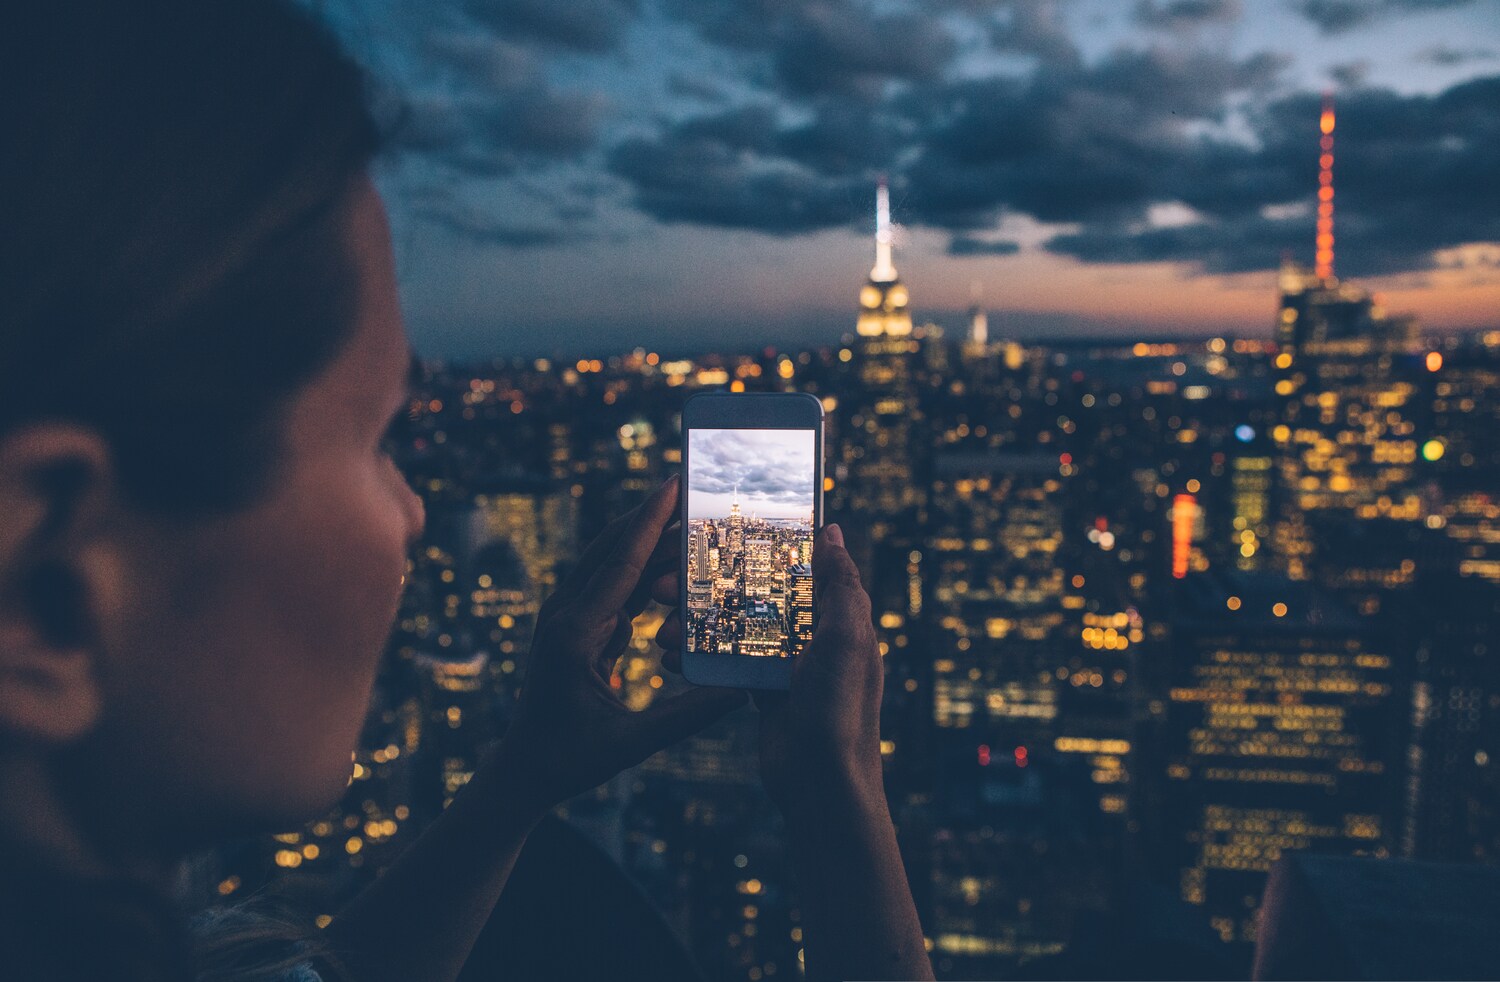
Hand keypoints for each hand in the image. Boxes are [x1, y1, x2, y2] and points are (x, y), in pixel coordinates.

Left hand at [487, 476, 745, 811]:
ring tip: (687, 515)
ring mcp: (565, 616)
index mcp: (574, 634)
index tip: (673, 485)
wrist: (522, 769)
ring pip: (611, 563)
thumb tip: (740, 692)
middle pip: (613, 549)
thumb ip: (686, 716)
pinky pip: (611, 586)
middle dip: (651, 516)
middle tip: (690, 487)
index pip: (620, 565)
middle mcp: (565, 615)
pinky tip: (669, 560)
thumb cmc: (571, 761)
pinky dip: (641, 569)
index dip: (650, 523)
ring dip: (647, 539)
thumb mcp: (631, 744)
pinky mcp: (574, 625)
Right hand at [656, 523, 883, 813]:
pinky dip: (699, 656)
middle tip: (665, 581)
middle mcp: (812, 636)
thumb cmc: (841, 710)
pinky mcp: (762, 691)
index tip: (716, 531)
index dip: (758, 546)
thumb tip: (834, 533)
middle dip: (711, 583)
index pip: (797, 567)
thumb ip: (842, 586)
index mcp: (837, 618)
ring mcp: (785, 664)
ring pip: (735, 626)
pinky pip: (727, 662)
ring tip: (659, 621)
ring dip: (696, 620)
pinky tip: (670, 653)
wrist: (823, 785)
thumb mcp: (847, 640)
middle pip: (757, 593)